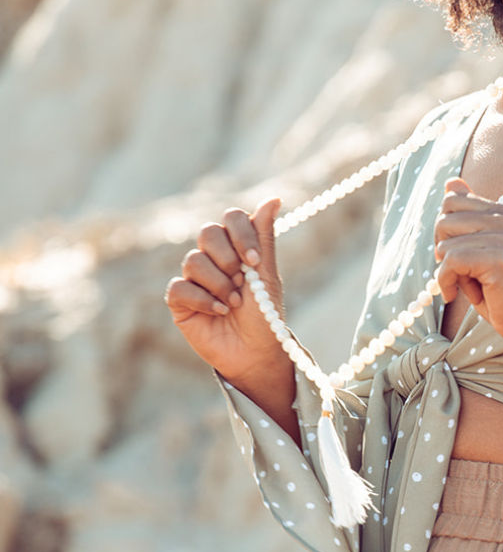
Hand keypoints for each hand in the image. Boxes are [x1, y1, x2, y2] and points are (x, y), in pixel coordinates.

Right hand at [165, 198, 290, 384]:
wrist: (255, 353)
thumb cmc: (264, 314)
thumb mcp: (267, 274)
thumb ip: (264, 236)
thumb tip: (274, 198)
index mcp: (237, 246)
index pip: (231, 218)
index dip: (240, 234)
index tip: (254, 259)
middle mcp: (214, 257)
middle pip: (208, 233)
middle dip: (228, 259)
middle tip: (242, 282)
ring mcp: (194, 278)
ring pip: (193, 260)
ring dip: (219, 284)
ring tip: (234, 303)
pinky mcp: (179, 300)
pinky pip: (180, 286)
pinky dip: (203, 300)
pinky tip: (219, 312)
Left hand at [433, 178, 502, 347]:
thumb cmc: (501, 289)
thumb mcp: (480, 248)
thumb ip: (467, 215)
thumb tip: (450, 181)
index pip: (451, 202)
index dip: (445, 232)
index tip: (458, 255)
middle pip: (444, 220)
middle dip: (442, 250)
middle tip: (462, 272)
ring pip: (444, 244)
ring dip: (447, 272)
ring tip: (471, 285)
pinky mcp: (500, 259)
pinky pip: (450, 262)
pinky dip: (446, 282)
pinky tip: (458, 294)